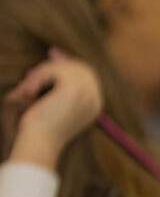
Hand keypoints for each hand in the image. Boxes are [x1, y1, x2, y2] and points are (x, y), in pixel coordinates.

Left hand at [3, 51, 102, 168]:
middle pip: (78, 66)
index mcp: (95, 105)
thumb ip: (57, 81)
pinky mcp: (73, 89)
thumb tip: (55, 51)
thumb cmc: (41, 129)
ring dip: (40, 74)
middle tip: (30, 77)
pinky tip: (28, 93)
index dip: (68, 64)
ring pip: (64, 67)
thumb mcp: (53, 102)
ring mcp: (87, 93)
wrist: (40, 145)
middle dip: (52, 66)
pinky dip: (36, 78)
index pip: (87, 73)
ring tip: (26, 91)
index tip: (51, 56)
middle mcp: (95, 98)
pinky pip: (53, 70)